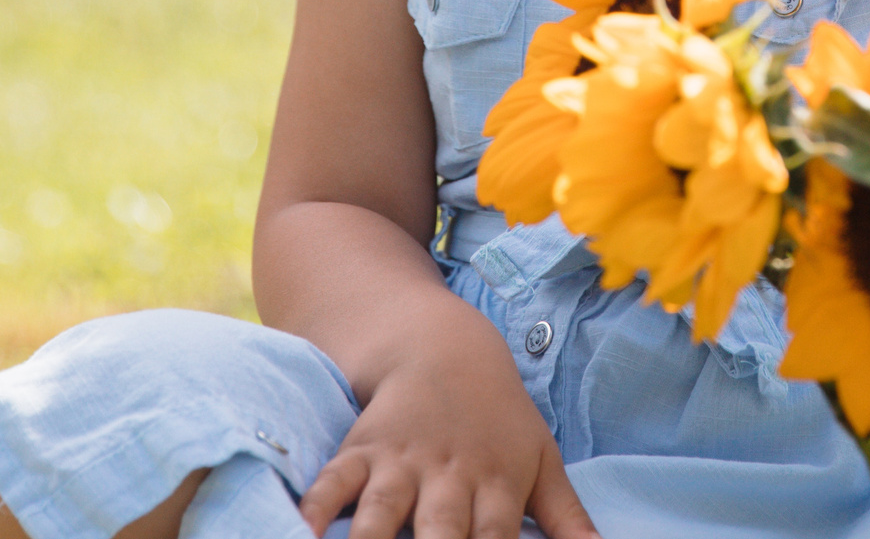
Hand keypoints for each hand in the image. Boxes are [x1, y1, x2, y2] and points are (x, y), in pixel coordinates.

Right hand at [296, 338, 600, 538]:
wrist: (444, 348)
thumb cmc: (500, 420)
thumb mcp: (542, 461)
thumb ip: (568, 518)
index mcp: (497, 486)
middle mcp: (449, 477)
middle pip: (442, 534)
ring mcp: (401, 463)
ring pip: (384, 513)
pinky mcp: (360, 449)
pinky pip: (335, 480)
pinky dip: (317, 506)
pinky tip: (301, 532)